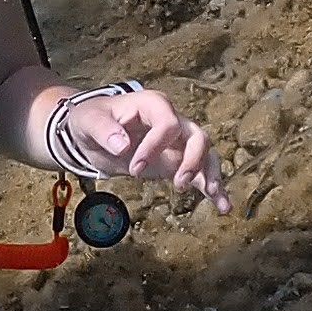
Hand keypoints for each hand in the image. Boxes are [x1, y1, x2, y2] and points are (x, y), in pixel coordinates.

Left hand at [59, 85, 226, 211]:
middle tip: (178, 183)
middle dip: (192, 160)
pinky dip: (212, 188)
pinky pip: (201, 172)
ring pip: (205, 153)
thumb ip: (103, 130)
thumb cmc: (93, 120)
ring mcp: (177, 142)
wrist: (94, 132)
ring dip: (209, 173)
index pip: (168, 123)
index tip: (134, 168)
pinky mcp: (176, 161)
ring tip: (210, 193)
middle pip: (197, 136)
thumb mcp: (89, 121)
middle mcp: (171, 121)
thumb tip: (122, 145)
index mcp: (152, 105)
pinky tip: (222, 205)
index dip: (155, 147)